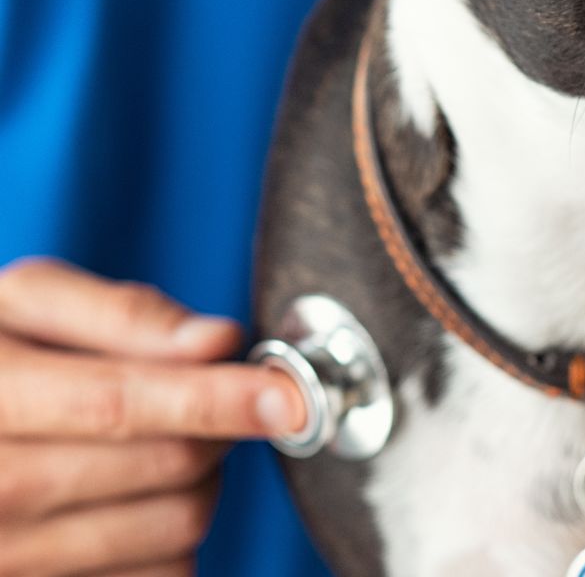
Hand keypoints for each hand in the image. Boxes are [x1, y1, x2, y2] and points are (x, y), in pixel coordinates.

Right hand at [0, 258, 305, 576]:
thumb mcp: (23, 305)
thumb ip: (119, 314)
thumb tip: (217, 341)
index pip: (118, 404)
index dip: (214, 398)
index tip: (287, 395)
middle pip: (162, 467)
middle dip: (216, 426)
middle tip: (210, 398)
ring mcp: (8, 560)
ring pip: (171, 528)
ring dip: (202, 481)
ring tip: (168, 443)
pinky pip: (156, 576)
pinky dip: (174, 536)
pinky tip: (140, 498)